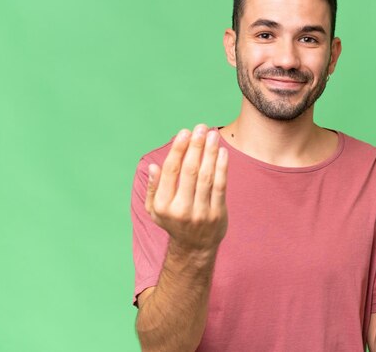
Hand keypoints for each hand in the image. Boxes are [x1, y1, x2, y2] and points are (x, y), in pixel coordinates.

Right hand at [144, 124, 228, 251]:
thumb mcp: (155, 210)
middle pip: (190, 171)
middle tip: (201, 128)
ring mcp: (200, 212)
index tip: (185, 132)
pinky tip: (222, 152)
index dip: (178, 149)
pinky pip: (220, 186)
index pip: (171, 171)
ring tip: (213, 135)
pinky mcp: (217, 214)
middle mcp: (181, 209)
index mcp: (162, 205)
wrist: (195, 247)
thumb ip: (153, 188)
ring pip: (206, 176)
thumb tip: (154, 167)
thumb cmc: (173, 222)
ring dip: (210, 153)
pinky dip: (222, 167)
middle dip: (196, 146)